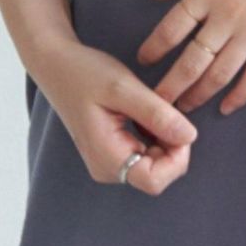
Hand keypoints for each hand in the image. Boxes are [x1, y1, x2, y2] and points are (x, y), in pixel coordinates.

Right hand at [28, 37, 197, 195]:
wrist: (56, 65)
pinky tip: (143, 114)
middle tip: (164, 110)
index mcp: (106, 159)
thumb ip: (156, 114)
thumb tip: (190, 137)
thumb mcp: (123, 88)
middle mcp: (107, 170)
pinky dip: (156, 137)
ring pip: (155, 165)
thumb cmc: (85, 73)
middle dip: (172, 146)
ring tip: (149, 108)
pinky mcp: (113, 155)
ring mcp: (109, 164)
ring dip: (164, 139)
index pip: (155, 180)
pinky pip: (146, 155)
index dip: (176, 156)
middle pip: (158, 175)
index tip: (176, 124)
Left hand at [138, 0, 245, 115]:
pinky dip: (240, 95)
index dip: (154, 49)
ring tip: (184, 109)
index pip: (172, 28)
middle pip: (192, 61)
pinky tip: (227, 106)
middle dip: (171, 87)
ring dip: (199, 95)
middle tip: (156, 103)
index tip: (144, 61)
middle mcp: (229, 14)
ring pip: (221, 74)